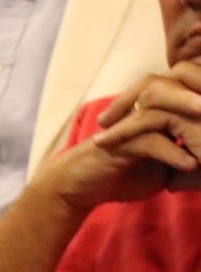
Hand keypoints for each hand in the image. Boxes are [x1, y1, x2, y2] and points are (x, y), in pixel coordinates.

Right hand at [36, 64, 200, 215]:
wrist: (83, 188)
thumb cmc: (124, 174)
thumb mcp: (166, 168)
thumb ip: (189, 159)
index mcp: (157, 110)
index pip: (188, 86)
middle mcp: (143, 110)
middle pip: (176, 84)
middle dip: (199, 91)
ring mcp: (129, 125)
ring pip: (160, 107)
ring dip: (187, 114)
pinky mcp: (117, 144)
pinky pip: (148, 141)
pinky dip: (171, 152)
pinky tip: (189, 165)